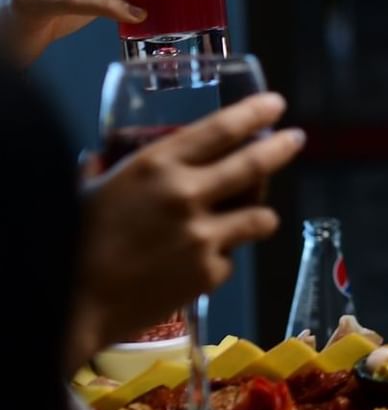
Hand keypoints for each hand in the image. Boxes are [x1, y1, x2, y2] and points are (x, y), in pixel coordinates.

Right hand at [68, 92, 304, 368]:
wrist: (70, 306)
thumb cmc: (70, 241)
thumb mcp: (91, 190)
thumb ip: (110, 171)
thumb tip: (101, 160)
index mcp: (157, 165)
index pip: (221, 129)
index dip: (254, 113)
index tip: (275, 104)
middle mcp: (188, 194)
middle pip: (255, 165)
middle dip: (281, 148)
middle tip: (296, 139)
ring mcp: (204, 235)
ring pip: (260, 217)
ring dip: (257, 215)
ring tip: (249, 216)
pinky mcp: (210, 273)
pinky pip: (231, 259)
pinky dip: (219, 259)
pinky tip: (196, 264)